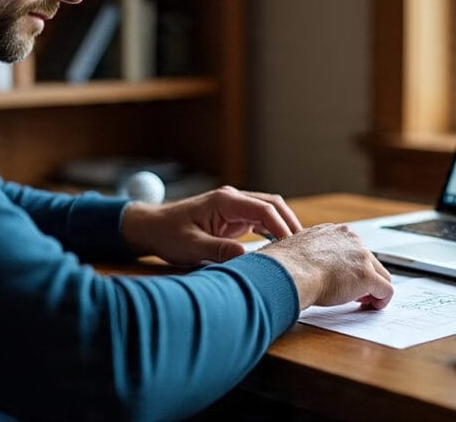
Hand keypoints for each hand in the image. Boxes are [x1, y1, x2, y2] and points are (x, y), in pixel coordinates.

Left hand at [120, 186, 302, 265]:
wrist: (152, 227)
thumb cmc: (168, 235)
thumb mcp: (191, 247)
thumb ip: (219, 250)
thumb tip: (245, 257)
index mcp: (225, 201)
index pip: (263, 209)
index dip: (281, 227)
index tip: (292, 245)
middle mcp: (233, 198)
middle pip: (272, 204)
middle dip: (289, 223)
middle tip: (303, 246)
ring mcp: (234, 206)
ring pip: (269, 210)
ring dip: (283, 225)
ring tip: (296, 247)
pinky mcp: (233, 216)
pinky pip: (260, 219)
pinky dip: (273, 229)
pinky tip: (281, 245)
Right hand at [258, 223, 393, 309]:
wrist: (289, 271)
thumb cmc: (284, 265)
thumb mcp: (296, 252)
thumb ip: (305, 256)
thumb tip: (295, 266)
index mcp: (333, 232)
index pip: (352, 249)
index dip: (351, 267)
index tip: (345, 279)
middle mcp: (350, 239)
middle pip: (368, 260)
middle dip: (365, 278)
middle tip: (358, 295)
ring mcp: (361, 256)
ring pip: (380, 274)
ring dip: (374, 289)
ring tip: (365, 303)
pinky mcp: (367, 276)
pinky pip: (386, 289)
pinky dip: (382, 300)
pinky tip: (374, 307)